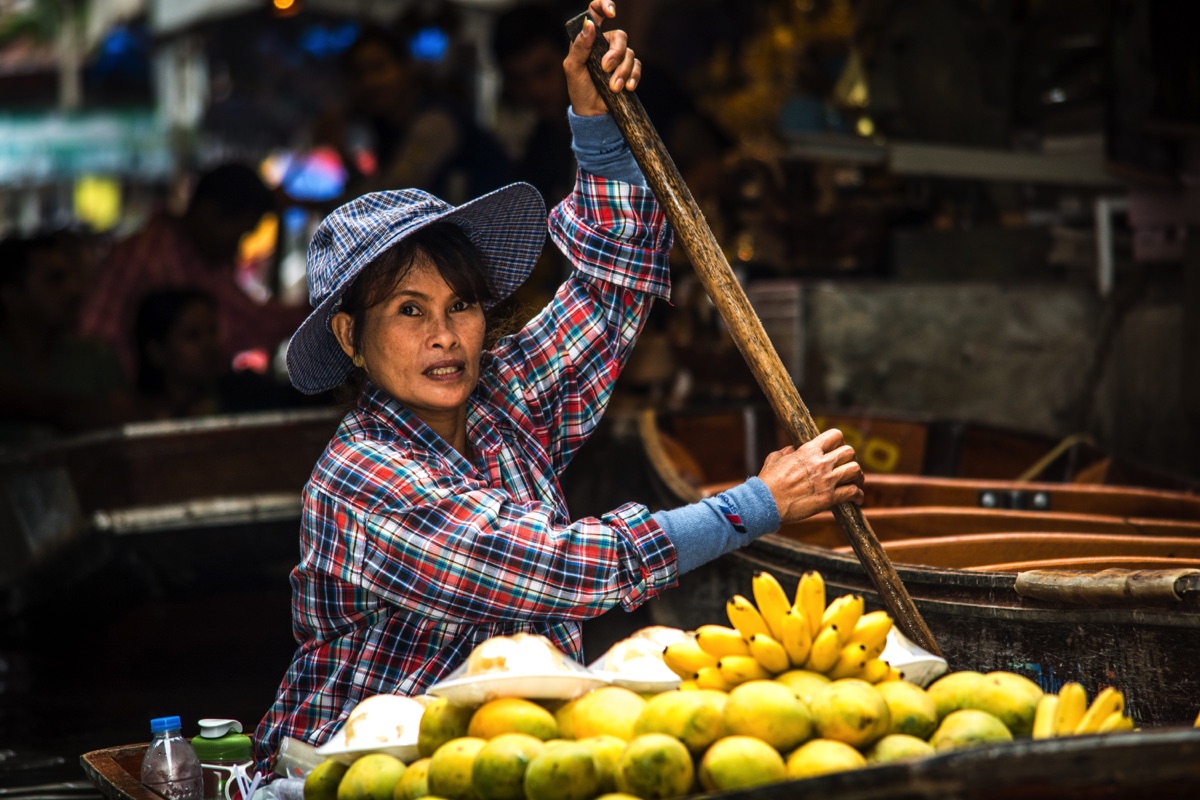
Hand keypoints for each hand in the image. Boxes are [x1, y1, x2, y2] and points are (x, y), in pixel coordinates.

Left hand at [564, 0, 640, 115]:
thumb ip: (580, 46)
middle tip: (606, 68)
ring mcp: (618, 57)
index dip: (604, 6)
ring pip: (630, 53)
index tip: (611, 14)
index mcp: (589, 38)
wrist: (592, 112)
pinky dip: (633, 77)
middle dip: (616, 53)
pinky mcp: (628, 70)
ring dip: (622, 71)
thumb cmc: (579, 89)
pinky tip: (626, 88)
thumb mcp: (573, 68)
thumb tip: (589, 24)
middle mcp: (604, 44)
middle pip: (620, 35)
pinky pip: (637, 66)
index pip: (596, 12)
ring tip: (612, 87)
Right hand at [757, 428, 864, 523]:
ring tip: (855, 482)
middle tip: (847, 467)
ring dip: (857, 476)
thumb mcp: (774, 459)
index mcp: (808, 451)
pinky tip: (856, 499)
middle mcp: (821, 463)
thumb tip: (792, 449)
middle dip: (851, 459)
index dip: (839, 441)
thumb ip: (786, 452)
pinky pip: (853, 492)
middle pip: (850, 452)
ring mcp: (826, 480)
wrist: (765, 503)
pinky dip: (858, 496)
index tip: (837, 449)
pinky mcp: (829, 498)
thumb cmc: (767, 482)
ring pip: (856, 470)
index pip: (835, 435)